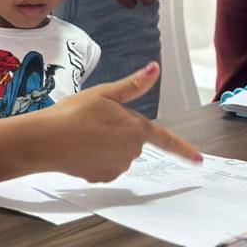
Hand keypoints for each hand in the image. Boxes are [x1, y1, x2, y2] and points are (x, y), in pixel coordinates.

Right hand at [44, 62, 202, 181]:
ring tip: (86, 133)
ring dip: (108, 144)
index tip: (199, 160)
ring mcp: (117, 166)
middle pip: (134, 140)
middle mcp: (131, 150)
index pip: (166, 139)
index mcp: (136, 127)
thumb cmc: (74, 113)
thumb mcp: (105, 93)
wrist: (47, 140)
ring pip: (120, 153)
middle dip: (121, 131)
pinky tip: (82, 148)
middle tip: (97, 120)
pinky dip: (97, 158)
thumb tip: (155, 69)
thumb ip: (133, 85)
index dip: (184, 150)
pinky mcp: (102, 178)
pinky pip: (106, 166)